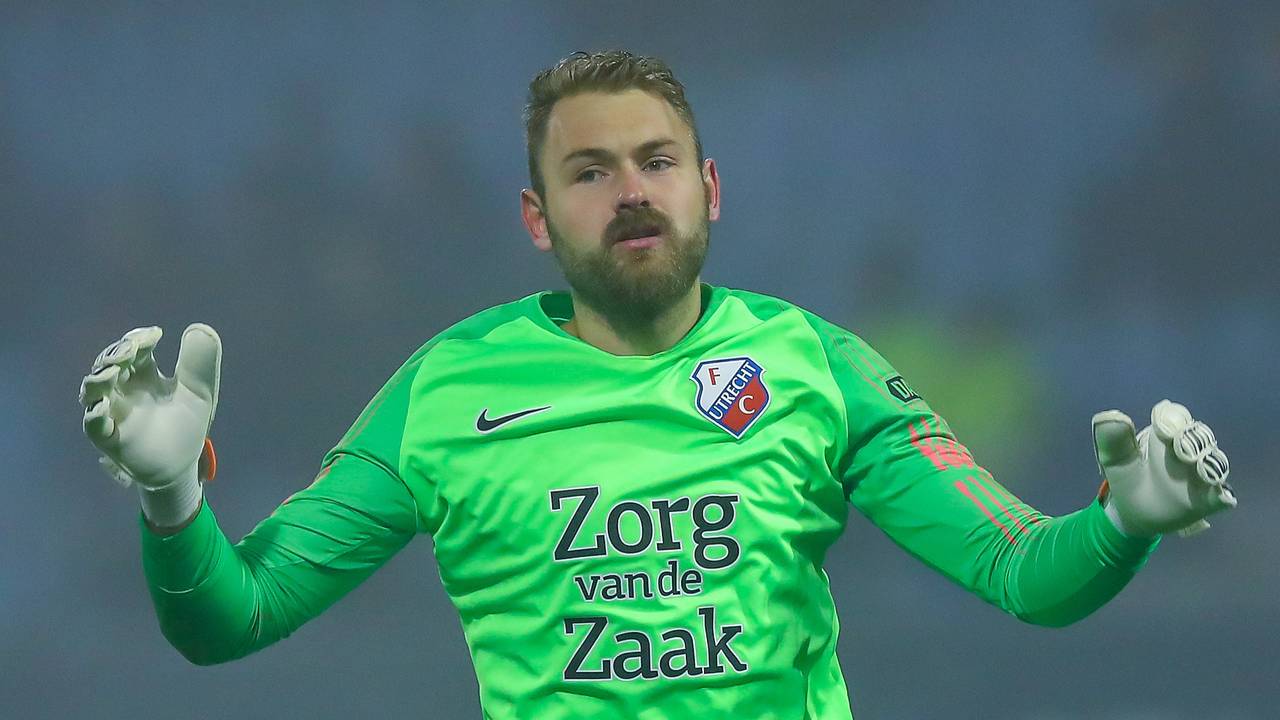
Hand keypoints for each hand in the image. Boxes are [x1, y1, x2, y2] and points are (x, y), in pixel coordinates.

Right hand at [79, 324, 220, 490]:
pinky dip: (95, 416)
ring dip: (100, 378)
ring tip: (115, 371)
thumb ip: (199, 362)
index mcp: (144, 374)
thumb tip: (200, 327)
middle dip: (116, 353)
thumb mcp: (199, 391)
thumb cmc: (185, 424)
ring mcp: (112, 413)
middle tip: (132, 349)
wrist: (182, 464)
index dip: (139, 338)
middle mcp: (123, 389)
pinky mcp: (109, 439)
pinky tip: (104, 408)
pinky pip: (94, 426)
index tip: (156, 335)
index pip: (133, 348)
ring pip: (93, 390)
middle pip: (108, 363)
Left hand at [1092, 400, 1235, 537]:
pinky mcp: (1209, 500)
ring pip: (1215, 463)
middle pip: (1200, 438)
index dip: (1173, 421)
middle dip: (1193, 441)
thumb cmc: (1127, 481)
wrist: (1134, 515)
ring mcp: (1201, 476)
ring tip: (1199, 468)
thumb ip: (1114, 441)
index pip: (1176, 418)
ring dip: (1209, 464)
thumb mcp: (1115, 462)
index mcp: (1165, 436)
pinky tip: (1221, 497)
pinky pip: (1223, 495)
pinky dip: (1223, 495)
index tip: (1164, 429)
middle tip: (1182, 450)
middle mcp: (1189, 451)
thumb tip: (1108, 416)